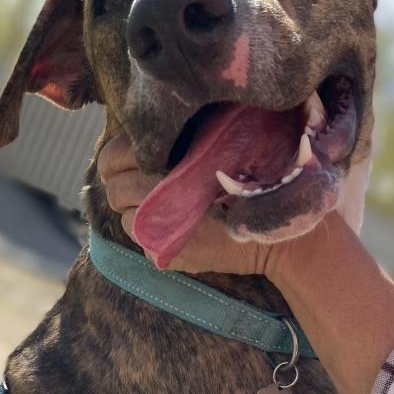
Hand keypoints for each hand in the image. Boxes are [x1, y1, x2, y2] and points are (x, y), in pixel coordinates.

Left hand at [97, 133, 279, 276]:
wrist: (279, 233)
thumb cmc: (256, 180)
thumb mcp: (221, 146)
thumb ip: (182, 141)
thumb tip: (139, 140)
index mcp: (168, 162)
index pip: (114, 155)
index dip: (117, 157)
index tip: (130, 157)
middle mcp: (158, 194)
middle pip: (114, 188)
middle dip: (121, 184)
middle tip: (141, 181)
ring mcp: (160, 228)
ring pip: (122, 215)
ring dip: (134, 209)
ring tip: (159, 203)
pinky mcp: (166, 253)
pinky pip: (140, 239)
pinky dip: (148, 231)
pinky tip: (171, 224)